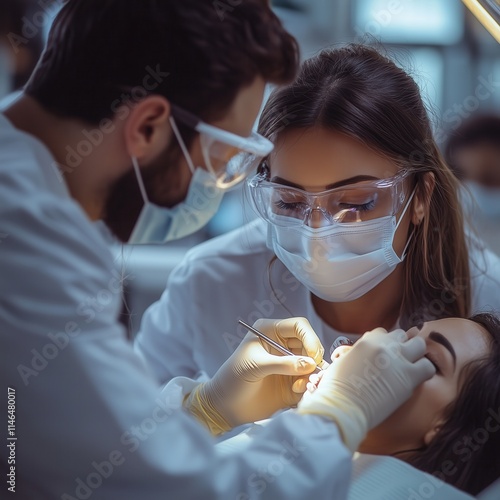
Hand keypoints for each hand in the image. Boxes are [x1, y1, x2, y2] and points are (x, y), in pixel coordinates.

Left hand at [184, 317, 324, 434]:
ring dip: (311, 374)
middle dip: (313, 358)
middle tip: (311, 373)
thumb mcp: (256, 366)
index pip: (299, 326)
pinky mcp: (292, 382)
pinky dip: (308, 385)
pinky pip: (308, 380)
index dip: (310, 338)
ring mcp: (288, 364)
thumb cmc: (233, 378)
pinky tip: (296, 391)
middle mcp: (282, 345)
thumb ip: (283, 364)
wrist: (225, 405)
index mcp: (271, 332)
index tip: (314, 355)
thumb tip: (310, 364)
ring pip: (312, 363)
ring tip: (299, 386)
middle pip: (310, 344)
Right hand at [297, 327, 434, 451]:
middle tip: (399, 361)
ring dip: (416, 354)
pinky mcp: (409, 376)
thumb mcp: (343, 361)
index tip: (384, 354)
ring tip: (411, 368)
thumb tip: (360, 356)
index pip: (383, 333)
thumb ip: (355, 353)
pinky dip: (424, 371)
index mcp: (367, 340)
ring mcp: (398, 358)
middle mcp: (384, 345)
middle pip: (402, 335)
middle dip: (402, 346)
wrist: (343, 405)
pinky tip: (416, 380)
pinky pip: (427, 367)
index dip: (385, 343)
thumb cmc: (337, 388)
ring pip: (419, 345)